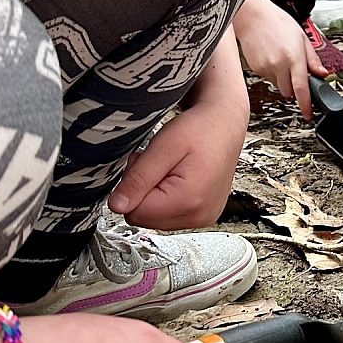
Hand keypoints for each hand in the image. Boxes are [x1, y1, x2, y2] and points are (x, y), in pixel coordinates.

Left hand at [109, 96, 246, 229]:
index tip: (146, 164)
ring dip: (154, 195)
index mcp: (189, 201)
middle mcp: (199, 215)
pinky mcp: (204, 215)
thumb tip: (117, 206)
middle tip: (157, 165)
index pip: (135, 212)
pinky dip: (166, 199)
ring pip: (155, 218)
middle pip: (144, 218)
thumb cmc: (200, 129)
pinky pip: (170, 216)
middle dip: (142, 192)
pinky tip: (177, 178)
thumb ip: (138, 178)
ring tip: (169, 169)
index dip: (132, 187)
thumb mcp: (163, 147)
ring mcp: (203, 218)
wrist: (225, 124)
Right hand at [234, 0, 325, 119]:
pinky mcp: (256, 69)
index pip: (301, 88)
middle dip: (294, 87)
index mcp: (294, 57)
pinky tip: (271, 57)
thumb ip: (313, 59)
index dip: (306, 105)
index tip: (309, 114)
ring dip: (283, 80)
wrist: (252, 16)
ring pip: (278, 86)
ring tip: (281, 60)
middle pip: (289, 92)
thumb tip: (323, 74)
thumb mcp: (302, 38)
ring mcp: (265, 68)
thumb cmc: (278, 22)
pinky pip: (268, 79)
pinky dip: (273, 73)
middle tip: (295, 72)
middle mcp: (279, 65)